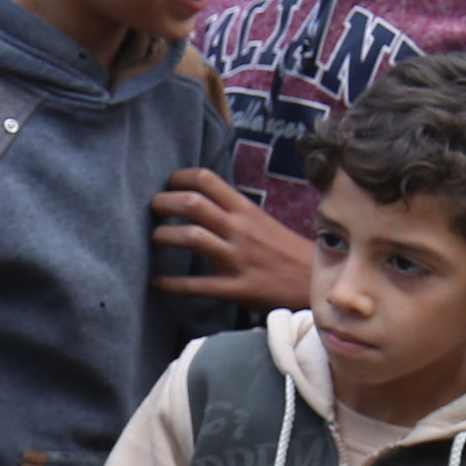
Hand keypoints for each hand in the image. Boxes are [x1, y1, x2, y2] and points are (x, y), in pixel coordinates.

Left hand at [151, 169, 316, 306]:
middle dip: (162, 203)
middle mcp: (240, 229)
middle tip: (150, 210)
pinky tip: (157, 282)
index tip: (165, 184)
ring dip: (163, 237)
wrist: (315, 284)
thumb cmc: (286, 252)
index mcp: (246, 211)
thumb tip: (197, 201)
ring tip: (152, 240)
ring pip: (191, 237)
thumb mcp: (261, 223)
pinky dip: (171, 284)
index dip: (178, 178)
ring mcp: (238, 258)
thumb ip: (232, 212)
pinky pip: (197, 286)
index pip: (207, 180)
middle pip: (192, 204)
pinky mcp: (237, 288)